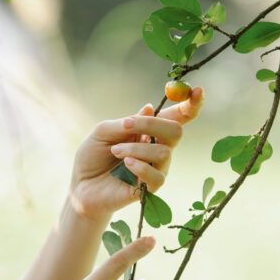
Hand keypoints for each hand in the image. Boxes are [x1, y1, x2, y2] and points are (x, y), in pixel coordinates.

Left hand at [69, 86, 203, 220]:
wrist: (80, 186)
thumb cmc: (92, 157)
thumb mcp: (103, 131)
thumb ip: (125, 122)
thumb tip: (149, 108)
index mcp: (149, 131)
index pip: (177, 117)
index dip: (191, 104)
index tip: (198, 91)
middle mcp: (157, 148)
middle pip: (176, 131)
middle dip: (152, 124)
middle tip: (127, 125)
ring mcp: (156, 169)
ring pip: (164, 153)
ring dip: (136, 148)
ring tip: (115, 151)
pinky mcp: (150, 189)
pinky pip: (157, 176)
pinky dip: (140, 166)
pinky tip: (125, 165)